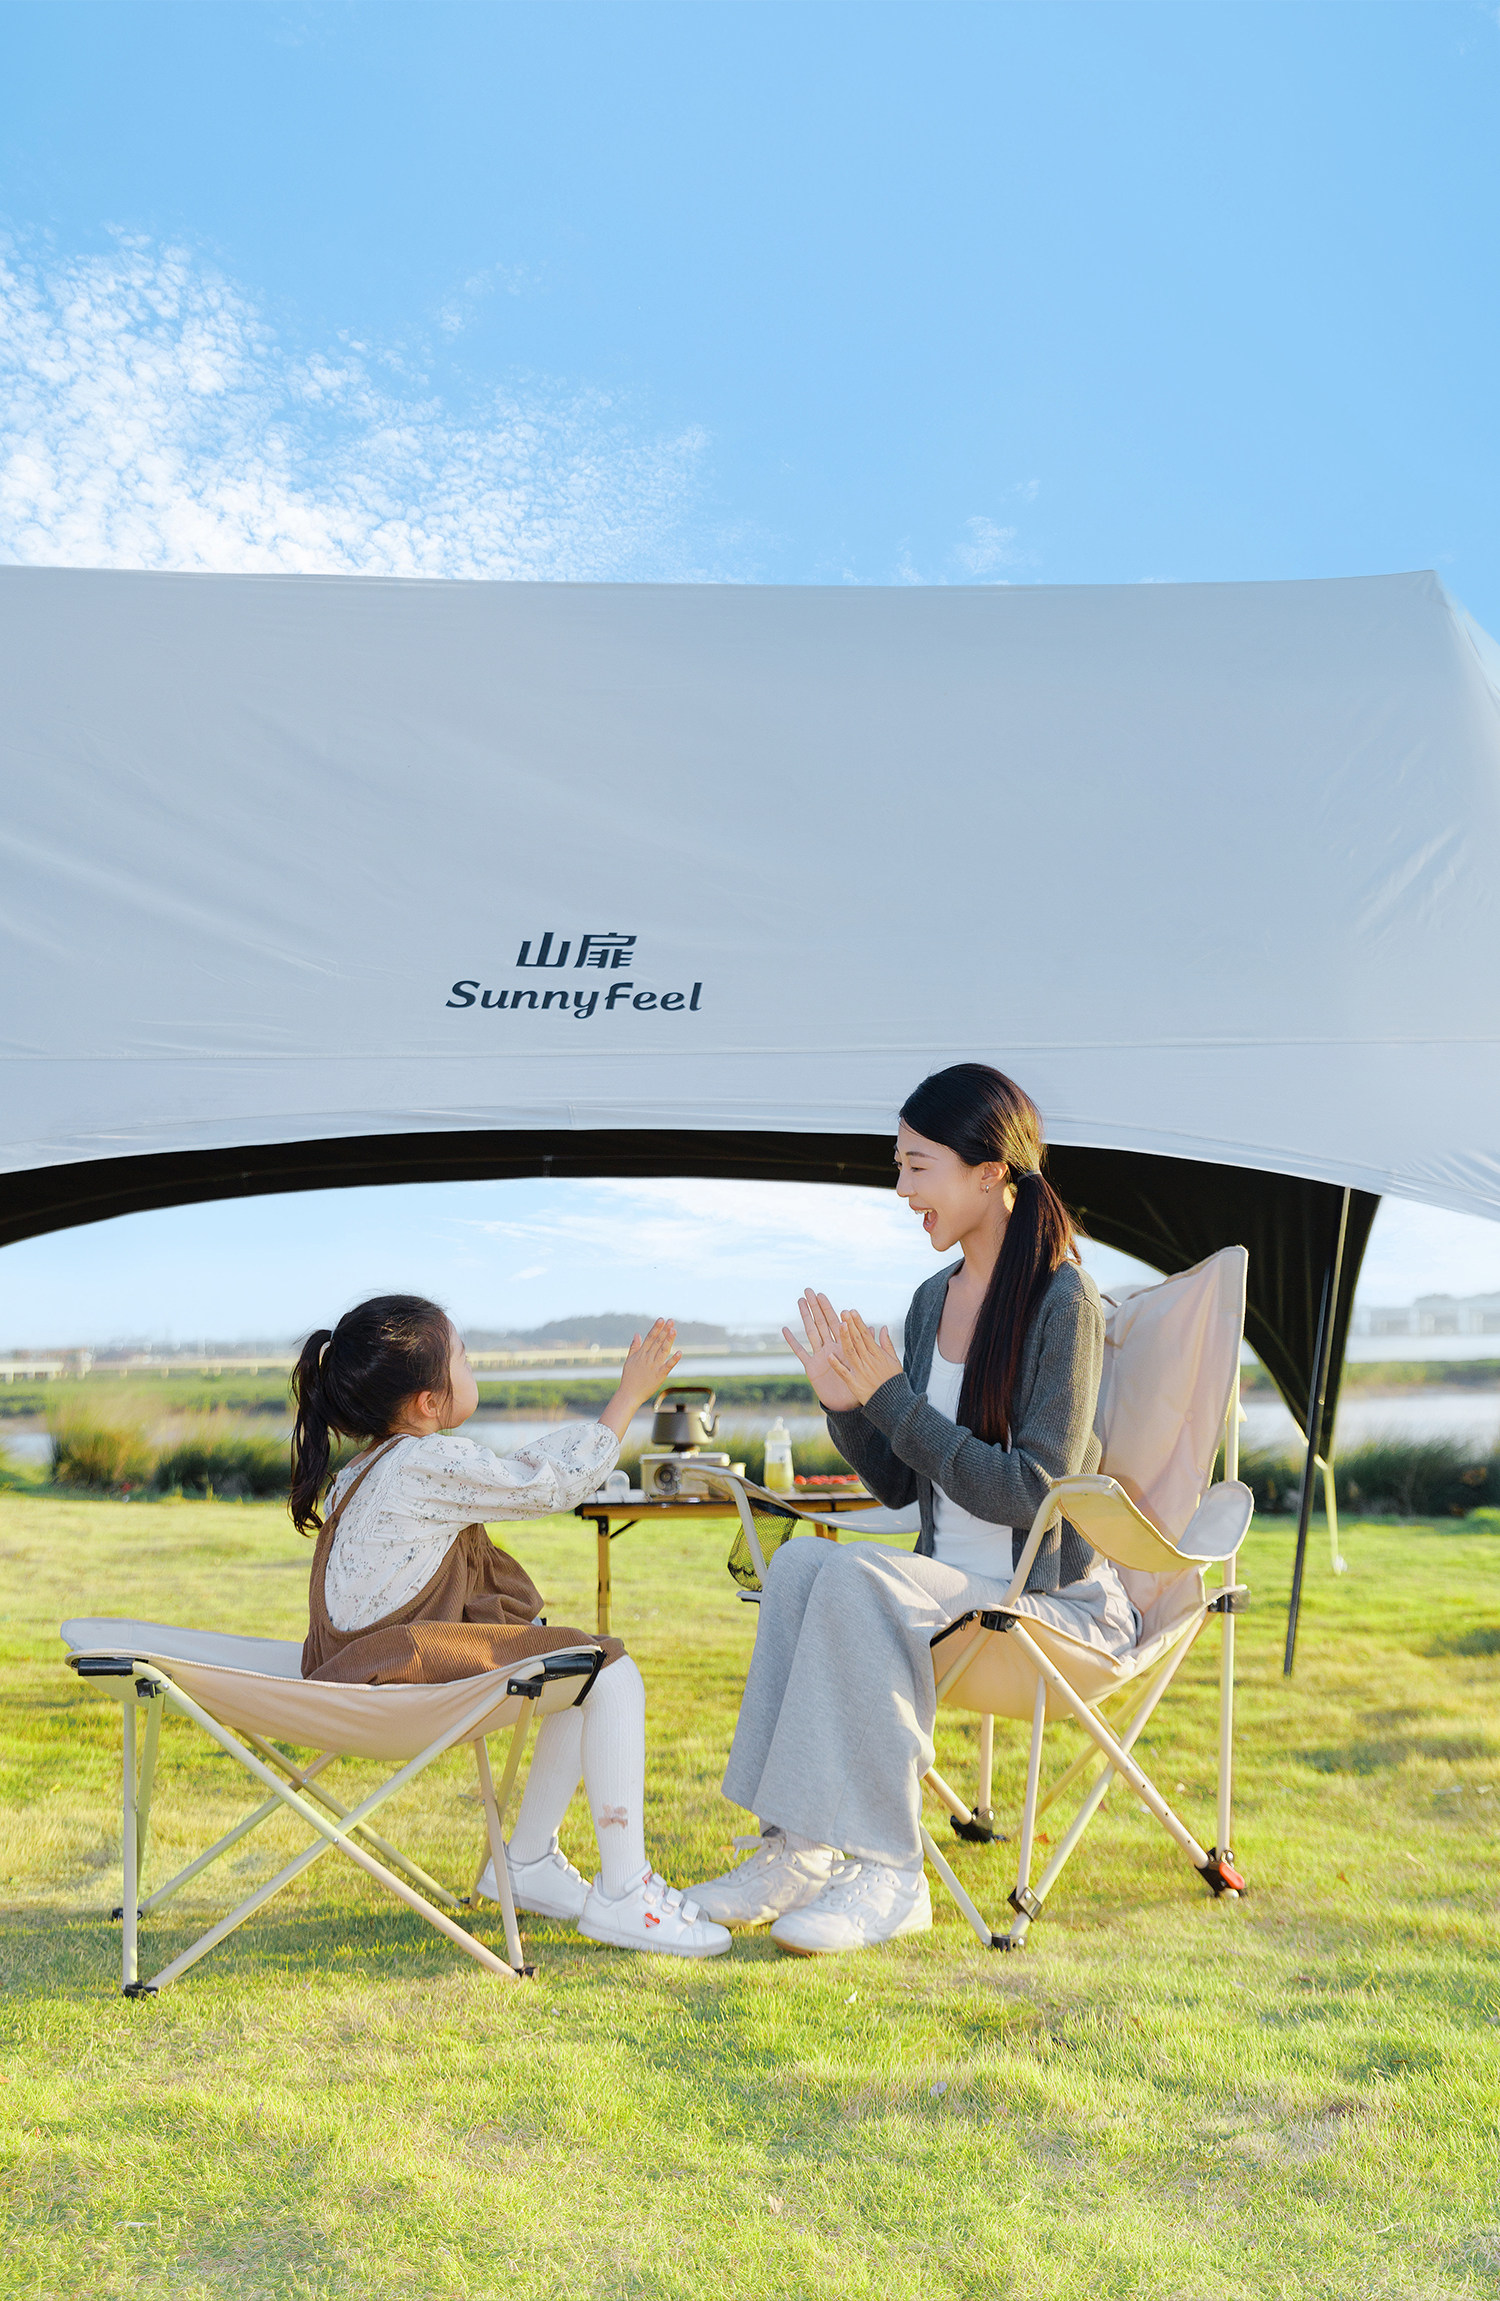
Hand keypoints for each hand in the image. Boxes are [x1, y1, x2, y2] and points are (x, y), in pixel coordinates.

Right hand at [600, 1320, 679, 1439]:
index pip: (650, 1338)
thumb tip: (637, 1334)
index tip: (661, 1319)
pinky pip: (667, 1366)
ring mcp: (654, 1367)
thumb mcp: (629, 1360)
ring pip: (663, 1351)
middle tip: (671, 1321)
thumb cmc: (629, 1378)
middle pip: (657, 1342)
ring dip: (669, 1340)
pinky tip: (680, 1352)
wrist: (629, 1394)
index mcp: (641, 1354)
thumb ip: (634, 1347)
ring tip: (674, 1330)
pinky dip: (674, 1359)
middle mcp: (648, 1358)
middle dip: (664, 1331)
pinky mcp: (659, 1376)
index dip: (656, 1328)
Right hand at [782, 1289, 859, 1412]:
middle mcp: (830, 1347)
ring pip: (811, 1332)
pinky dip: (793, 1342)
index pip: (835, 1322)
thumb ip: (867, 1344)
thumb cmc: (858, 1384)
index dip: (828, 1308)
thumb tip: (875, 1327)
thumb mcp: (864, 1362)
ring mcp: (819, 1356)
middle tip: (808, 1290)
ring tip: (799, 1302)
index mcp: (842, 1345)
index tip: (822, 1295)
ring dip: (805, 1317)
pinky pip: (800, 1352)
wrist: (847, 1404)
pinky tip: (785, 1330)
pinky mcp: (811, 1367)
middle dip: (815, 1307)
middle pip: (821, 1322)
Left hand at [829, 1309, 903, 1406]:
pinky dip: (837, 1365)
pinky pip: (844, 1373)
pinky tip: (830, 1355)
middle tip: (843, 1312)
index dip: (858, 1323)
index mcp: (877, 1355)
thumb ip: (887, 1344)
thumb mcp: (894, 1361)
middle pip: (857, 1340)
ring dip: (845, 1339)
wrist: (893, 1403)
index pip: (866, 1335)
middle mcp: (868, 1361)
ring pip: (851, 1352)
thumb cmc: (893, 1380)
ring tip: (839, 1325)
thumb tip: (883, 1327)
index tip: (852, 1311)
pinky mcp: (854, 1384)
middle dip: (850, 1325)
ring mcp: (860, 1372)